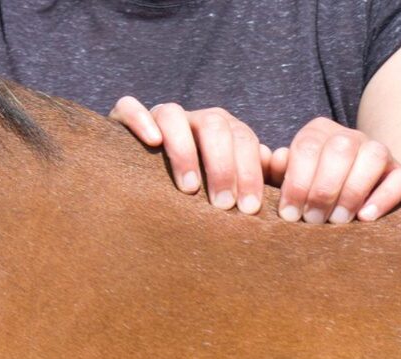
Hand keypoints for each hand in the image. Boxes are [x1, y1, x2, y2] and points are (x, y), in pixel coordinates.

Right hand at [109, 96, 272, 214]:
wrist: (141, 185)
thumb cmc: (198, 194)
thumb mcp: (226, 187)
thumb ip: (252, 176)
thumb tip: (276, 164)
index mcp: (224, 131)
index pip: (243, 140)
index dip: (249, 173)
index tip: (249, 208)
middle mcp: (194, 120)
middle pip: (214, 125)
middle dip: (222, 167)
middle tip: (223, 205)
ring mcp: (160, 117)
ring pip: (175, 115)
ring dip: (185, 151)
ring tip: (189, 188)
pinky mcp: (124, 118)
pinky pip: (130, 107)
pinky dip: (141, 119)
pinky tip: (152, 142)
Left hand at [269, 117, 400, 223]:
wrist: (353, 207)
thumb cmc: (312, 196)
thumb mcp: (290, 184)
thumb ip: (277, 173)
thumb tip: (274, 159)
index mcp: (319, 133)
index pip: (307, 147)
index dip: (296, 182)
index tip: (290, 214)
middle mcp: (351, 137)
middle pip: (340, 149)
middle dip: (323, 189)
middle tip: (313, 221)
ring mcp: (380, 153)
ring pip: (373, 156)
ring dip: (352, 191)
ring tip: (338, 220)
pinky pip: (400, 179)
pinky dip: (383, 198)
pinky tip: (364, 217)